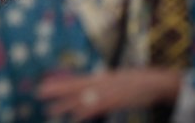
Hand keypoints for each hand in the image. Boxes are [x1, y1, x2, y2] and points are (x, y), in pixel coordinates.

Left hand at [37, 68, 180, 120]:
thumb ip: (104, 85)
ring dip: (65, 105)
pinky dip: (84, 112)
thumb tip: (92, 88)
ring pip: (81, 99)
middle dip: (56, 91)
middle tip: (39, 93)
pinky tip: (74, 116)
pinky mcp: (113, 101)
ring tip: (50, 110)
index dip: (60, 83)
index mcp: (101, 77)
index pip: (75, 80)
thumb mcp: (117, 80)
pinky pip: (95, 108)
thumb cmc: (139, 82)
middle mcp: (100, 82)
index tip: (45, 85)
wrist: (155, 82)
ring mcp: (106, 92)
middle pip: (73, 87)